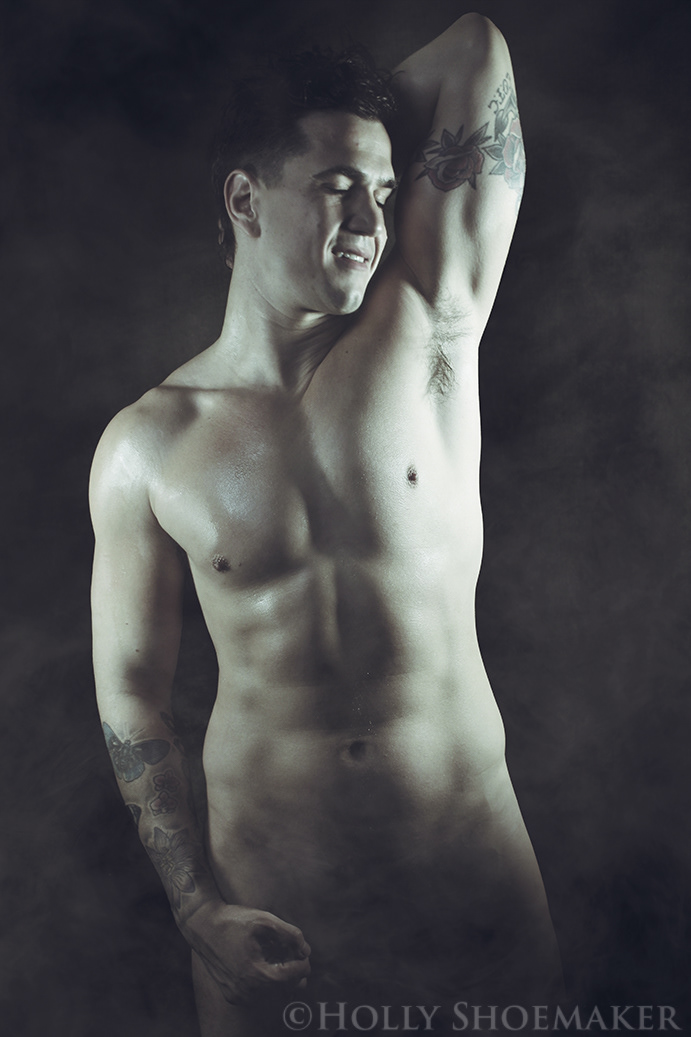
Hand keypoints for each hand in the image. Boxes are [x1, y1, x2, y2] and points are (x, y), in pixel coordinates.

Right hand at [181, 899, 310, 1004]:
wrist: (202, 926)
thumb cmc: (233, 921)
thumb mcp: (265, 920)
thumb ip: (289, 934)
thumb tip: (305, 949)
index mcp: (255, 974)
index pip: (290, 978)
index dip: (302, 966)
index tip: (304, 954)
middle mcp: (246, 991)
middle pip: (282, 988)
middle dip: (292, 971)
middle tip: (294, 953)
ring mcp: (237, 995)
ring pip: (270, 991)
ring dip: (279, 975)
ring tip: (276, 954)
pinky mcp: (232, 994)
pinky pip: (257, 991)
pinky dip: (265, 979)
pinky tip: (263, 960)